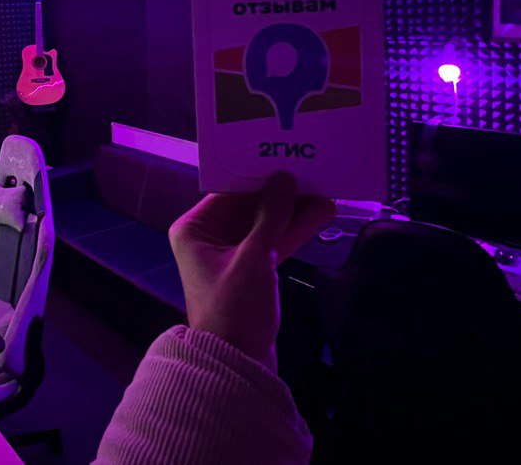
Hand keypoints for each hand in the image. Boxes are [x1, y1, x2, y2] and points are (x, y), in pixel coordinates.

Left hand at [169, 172, 334, 370]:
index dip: (256, 174)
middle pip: (249, 205)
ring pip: (266, 223)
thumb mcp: (253, 257)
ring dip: (293, 210)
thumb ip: (271, 216)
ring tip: (325, 190)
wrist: (237, 364)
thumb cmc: (232, 310)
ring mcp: (232, 254)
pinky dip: (294, 230)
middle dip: (281, 192)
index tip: (283, 156)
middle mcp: (209, 238)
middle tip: (311, 170)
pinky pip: (274, 242)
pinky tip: (320, 214)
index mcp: (194, 230)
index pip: (227, 191)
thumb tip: (284, 179)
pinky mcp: (252, 270)